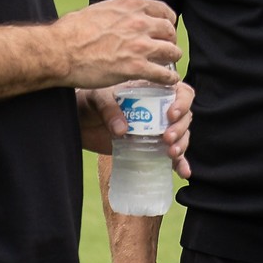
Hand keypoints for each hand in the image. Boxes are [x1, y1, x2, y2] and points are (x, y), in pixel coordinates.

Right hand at [54, 0, 180, 89]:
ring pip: (171, 52)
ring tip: (168, 65)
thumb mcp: (97, 10)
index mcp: (130, 6)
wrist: (60, 51)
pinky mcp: (136, 67)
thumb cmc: (70, 32)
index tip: (165, 29)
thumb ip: (114, 14)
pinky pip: (163, 74)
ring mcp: (139, 45)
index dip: (167, 22)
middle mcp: (139, 22)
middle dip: (169, 41)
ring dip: (172, 59)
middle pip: (169, 32)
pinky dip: (168, 78)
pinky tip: (168, 81)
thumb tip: (115, 18)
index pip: (163, 10)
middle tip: (165, 49)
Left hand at [76, 81, 194, 177]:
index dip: (182, 102)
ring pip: (181, 135)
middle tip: (166, 138)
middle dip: (180, 128)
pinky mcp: (151, 147)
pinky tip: (183, 172)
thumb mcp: (97, 98)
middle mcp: (159, 109)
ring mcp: (156, 130)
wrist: (78, 122)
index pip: (180, 92)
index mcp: (152, 91)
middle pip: (184, 116)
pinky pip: (171, 155)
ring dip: (182, 144)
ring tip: (170, 153)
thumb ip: (109, 109)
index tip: (170, 115)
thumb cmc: (89, 103)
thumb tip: (122, 130)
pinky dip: (179, 164)